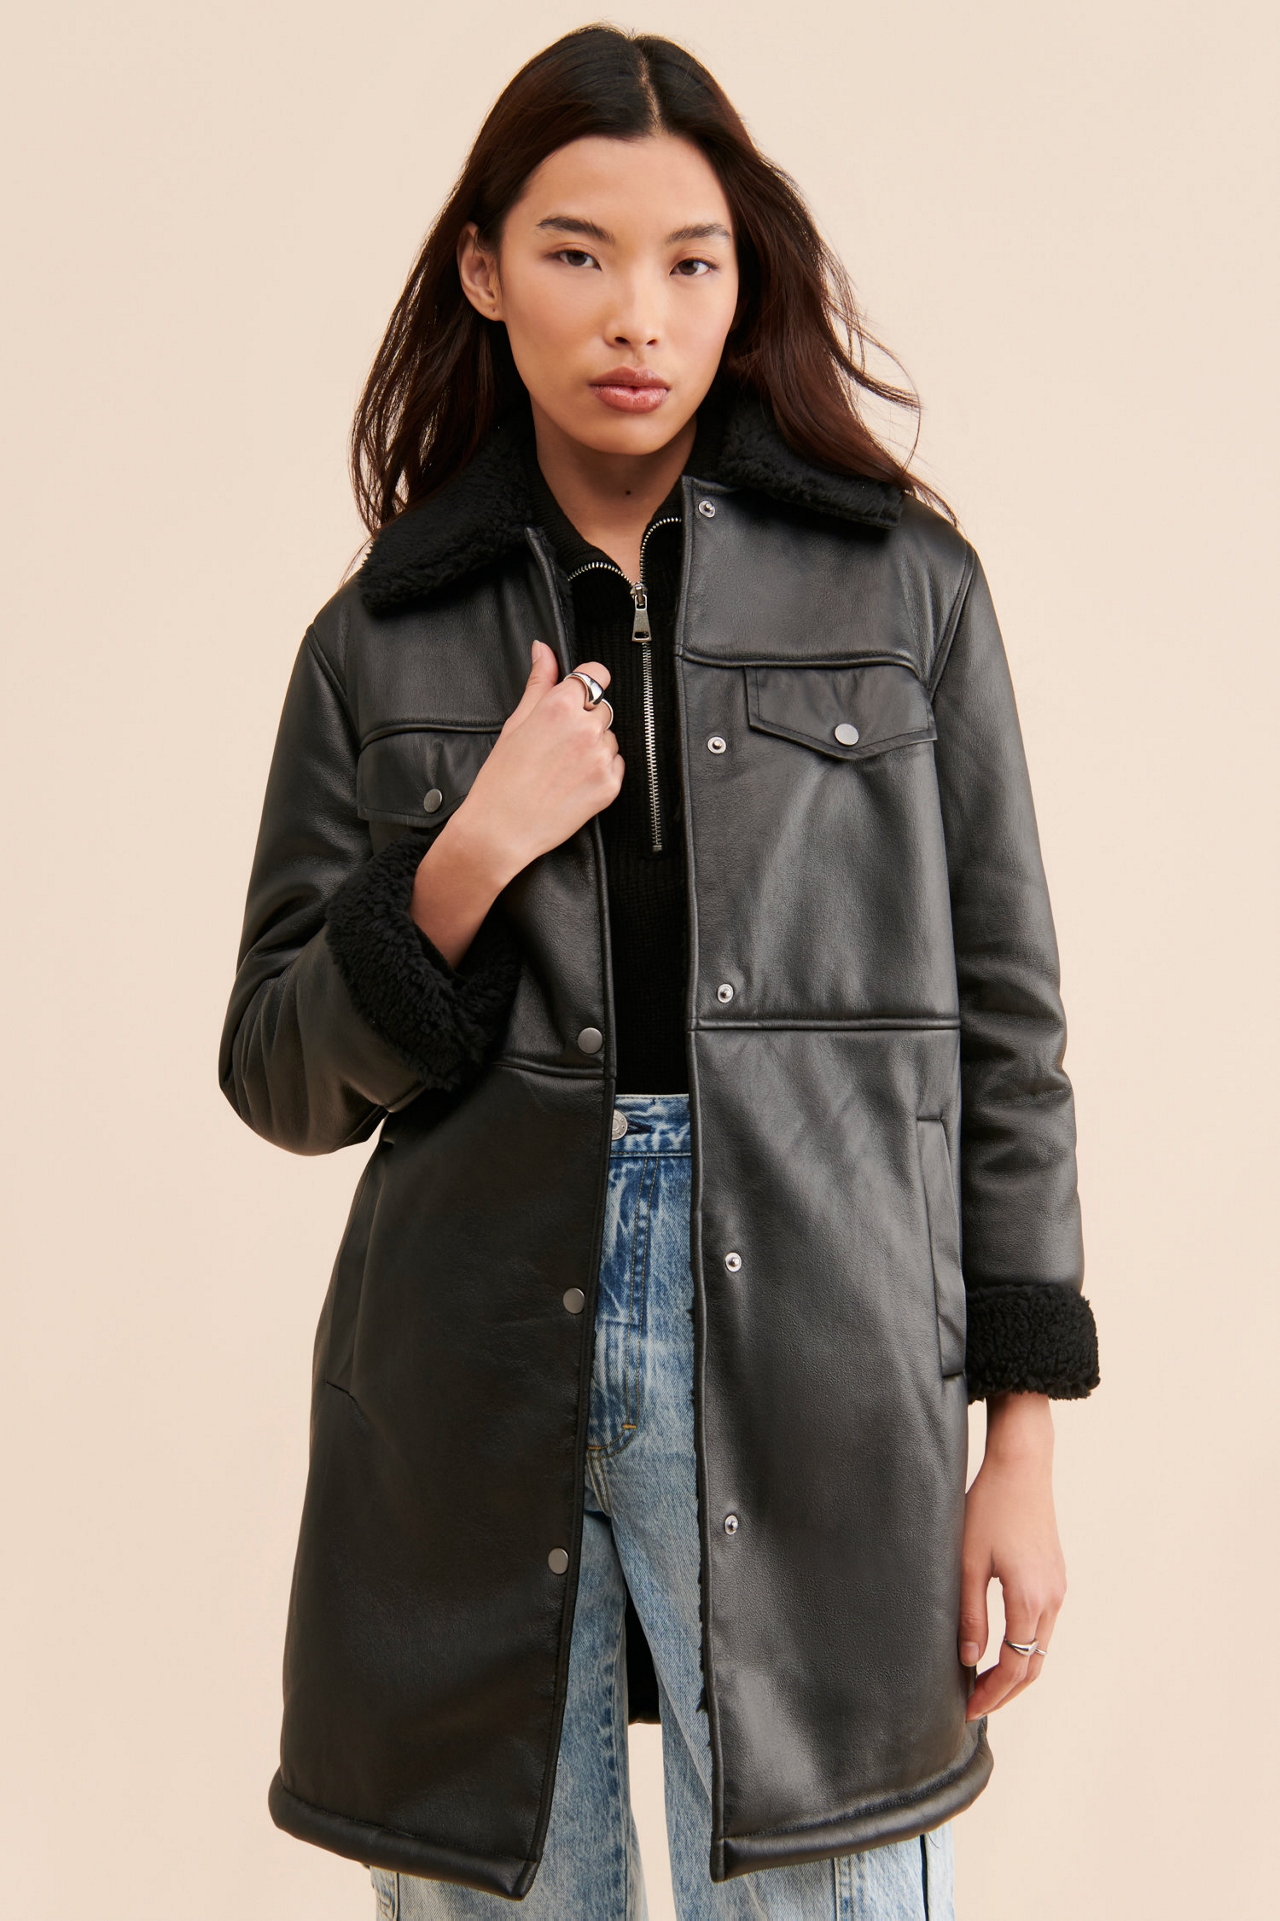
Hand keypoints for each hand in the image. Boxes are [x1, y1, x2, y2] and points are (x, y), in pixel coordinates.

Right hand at [410, 641, 623, 966]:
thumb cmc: (501, 779)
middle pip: (602, 707)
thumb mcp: (515, 723)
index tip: (578, 694)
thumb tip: (544, 650)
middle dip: (585, 719)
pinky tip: (573, 781)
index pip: (595, 673)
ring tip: (562, 766)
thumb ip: (538, 683)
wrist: (501, 830)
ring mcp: (601, 757)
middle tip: (557, 743)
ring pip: (610, 737)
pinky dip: (600, 770)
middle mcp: (585, 728)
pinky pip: (616, 764)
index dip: (586, 682)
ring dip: (594, 745)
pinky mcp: (610, 785)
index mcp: (560, 707)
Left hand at [959, 1392, 1065, 1720]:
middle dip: (1005, 1691)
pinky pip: (1044, 1626)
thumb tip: (969, 1660)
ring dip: (1017, 1671)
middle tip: (975, 1707)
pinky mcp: (1056, 1577)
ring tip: (984, 1684)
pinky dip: (1025, 1647)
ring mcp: (1058, 1588)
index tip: (969, 1710)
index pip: (1015, 1666)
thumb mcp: (968, 1562)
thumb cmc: (989, 1508)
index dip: (992, 1694)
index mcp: (1030, 1600)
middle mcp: (1052, 1600)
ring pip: (1042, 1648)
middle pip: (1034, 1665)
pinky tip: (1001, 1648)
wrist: (1022, 1467)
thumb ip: (970, 1614)